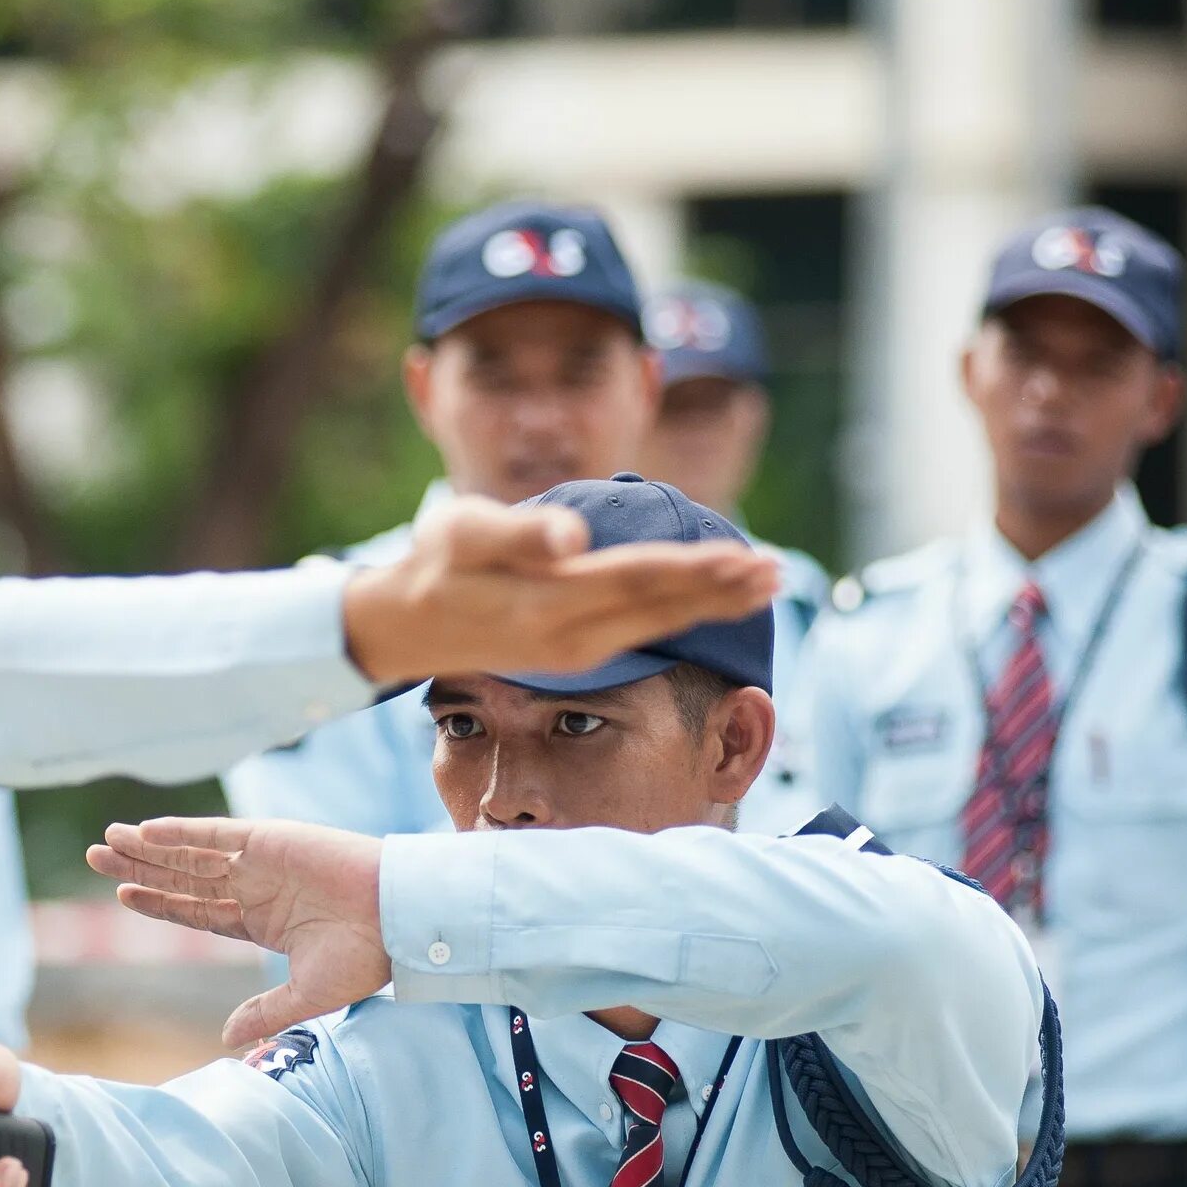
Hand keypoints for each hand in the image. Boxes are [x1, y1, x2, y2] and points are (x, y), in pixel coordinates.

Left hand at [86, 817, 387, 1044]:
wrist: (400, 918)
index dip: (159, 902)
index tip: (122, 894)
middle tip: (95, 858)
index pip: (197, 911)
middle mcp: (255, 888)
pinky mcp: (270, 839)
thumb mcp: (307, 994)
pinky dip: (180, 832)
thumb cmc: (366, 957)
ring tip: (107, 841)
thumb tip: (228, 1040)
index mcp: (261, 922)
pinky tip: (145, 831)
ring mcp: (261, 861)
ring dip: (148, 846)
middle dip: (140, 867)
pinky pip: (215, 834)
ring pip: (191, 853)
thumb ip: (265, 1012)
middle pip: (184, 877)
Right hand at [339, 496, 779, 687]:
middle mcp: (571, 636)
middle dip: (721, 590)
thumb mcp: (462, 535)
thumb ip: (518, 535)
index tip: (747, 558)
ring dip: (712, 603)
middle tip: (779, 572)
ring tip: (761, 584)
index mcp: (550, 604)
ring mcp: (575, 649)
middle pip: (661, 607)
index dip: (696, 570)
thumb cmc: (436, 564)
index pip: (639, 581)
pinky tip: (709, 599)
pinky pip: (642, 629)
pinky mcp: (575, 651)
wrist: (407, 623)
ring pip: (658, 622)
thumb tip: (573, 539)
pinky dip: (682, 612)